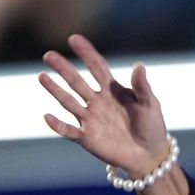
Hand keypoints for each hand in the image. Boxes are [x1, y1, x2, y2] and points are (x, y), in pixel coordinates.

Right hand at [39, 34, 169, 177]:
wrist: (149, 155)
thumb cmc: (152, 127)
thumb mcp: (150, 105)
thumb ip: (142, 88)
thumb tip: (139, 66)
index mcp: (113, 90)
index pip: (97, 68)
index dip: (86, 53)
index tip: (74, 39)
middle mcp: (98, 102)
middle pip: (77, 82)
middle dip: (64, 68)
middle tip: (49, 55)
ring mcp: (91, 119)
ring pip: (69, 102)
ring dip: (55, 90)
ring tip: (42, 76)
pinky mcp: (87, 137)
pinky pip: (69, 131)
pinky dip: (58, 126)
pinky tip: (48, 116)